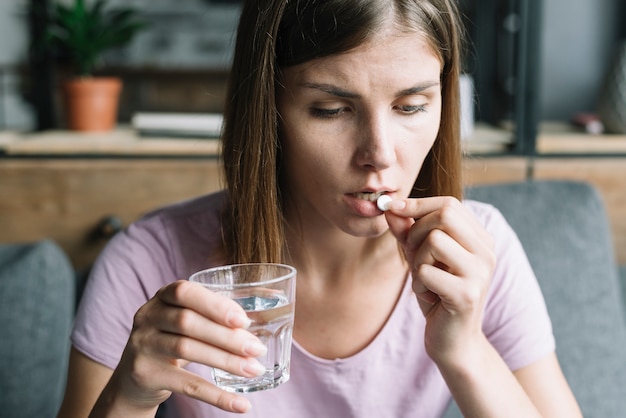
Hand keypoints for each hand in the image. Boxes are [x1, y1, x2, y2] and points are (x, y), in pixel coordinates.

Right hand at [97, 280, 265, 413]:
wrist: (132, 380)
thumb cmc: (170, 341)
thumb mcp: (183, 323)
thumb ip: (211, 317)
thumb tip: (256, 325)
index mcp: (162, 297)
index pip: (185, 292)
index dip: (215, 304)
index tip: (243, 319)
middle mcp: (147, 317)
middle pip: (188, 322)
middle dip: (227, 336)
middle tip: (257, 349)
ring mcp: (143, 345)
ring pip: (187, 349)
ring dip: (226, 360)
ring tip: (254, 369)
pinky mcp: (145, 374)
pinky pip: (185, 385)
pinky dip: (216, 395)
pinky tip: (240, 404)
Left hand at [384, 197, 495, 363]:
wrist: (453, 341)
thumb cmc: (436, 295)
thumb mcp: (420, 258)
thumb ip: (407, 232)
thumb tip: (389, 207)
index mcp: (480, 239)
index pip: (450, 204)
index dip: (417, 204)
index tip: (391, 208)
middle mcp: (486, 252)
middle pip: (444, 216)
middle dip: (415, 232)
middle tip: (414, 257)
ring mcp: (480, 273)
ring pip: (434, 240)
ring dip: (417, 260)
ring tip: (424, 279)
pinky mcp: (467, 294)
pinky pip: (427, 271)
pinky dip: (418, 283)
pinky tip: (428, 296)